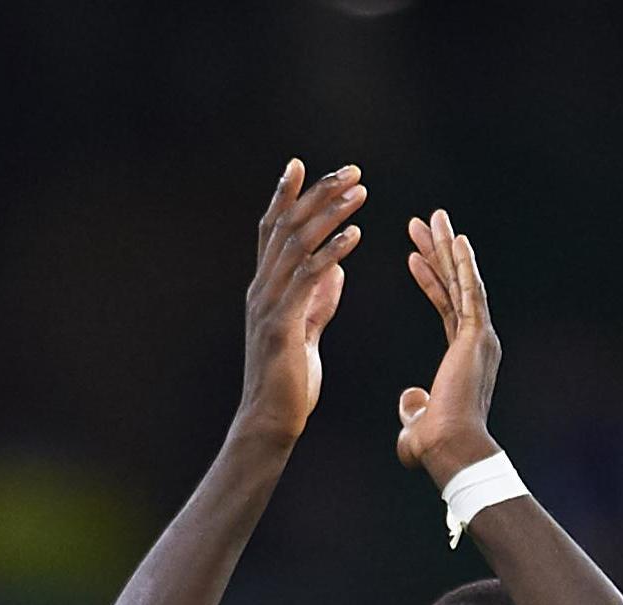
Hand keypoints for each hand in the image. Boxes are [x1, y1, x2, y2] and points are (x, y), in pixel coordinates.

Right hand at [237, 159, 364, 443]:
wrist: (271, 422)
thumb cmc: (290, 384)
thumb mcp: (306, 330)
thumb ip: (317, 298)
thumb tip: (335, 268)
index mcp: (266, 289)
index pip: (272, 230)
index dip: (286, 196)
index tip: (303, 165)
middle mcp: (262, 289)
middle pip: (286, 226)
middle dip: (317, 193)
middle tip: (352, 171)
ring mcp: (269, 305)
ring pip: (297, 244)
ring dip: (330, 214)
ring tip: (359, 192)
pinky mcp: (283, 323)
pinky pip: (308, 278)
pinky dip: (332, 252)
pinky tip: (355, 236)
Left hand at [398, 207, 502, 484]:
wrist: (453, 451)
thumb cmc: (436, 447)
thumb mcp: (416, 422)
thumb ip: (414, 406)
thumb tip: (409, 396)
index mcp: (465, 358)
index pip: (447, 307)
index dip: (431, 278)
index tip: (415, 254)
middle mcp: (478, 343)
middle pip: (456, 286)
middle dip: (440, 252)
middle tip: (427, 221)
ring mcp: (480, 338)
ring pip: (462, 282)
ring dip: (448, 248)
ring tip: (436, 217)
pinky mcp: (477, 337)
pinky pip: (468, 292)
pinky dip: (463, 264)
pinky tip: (455, 239)